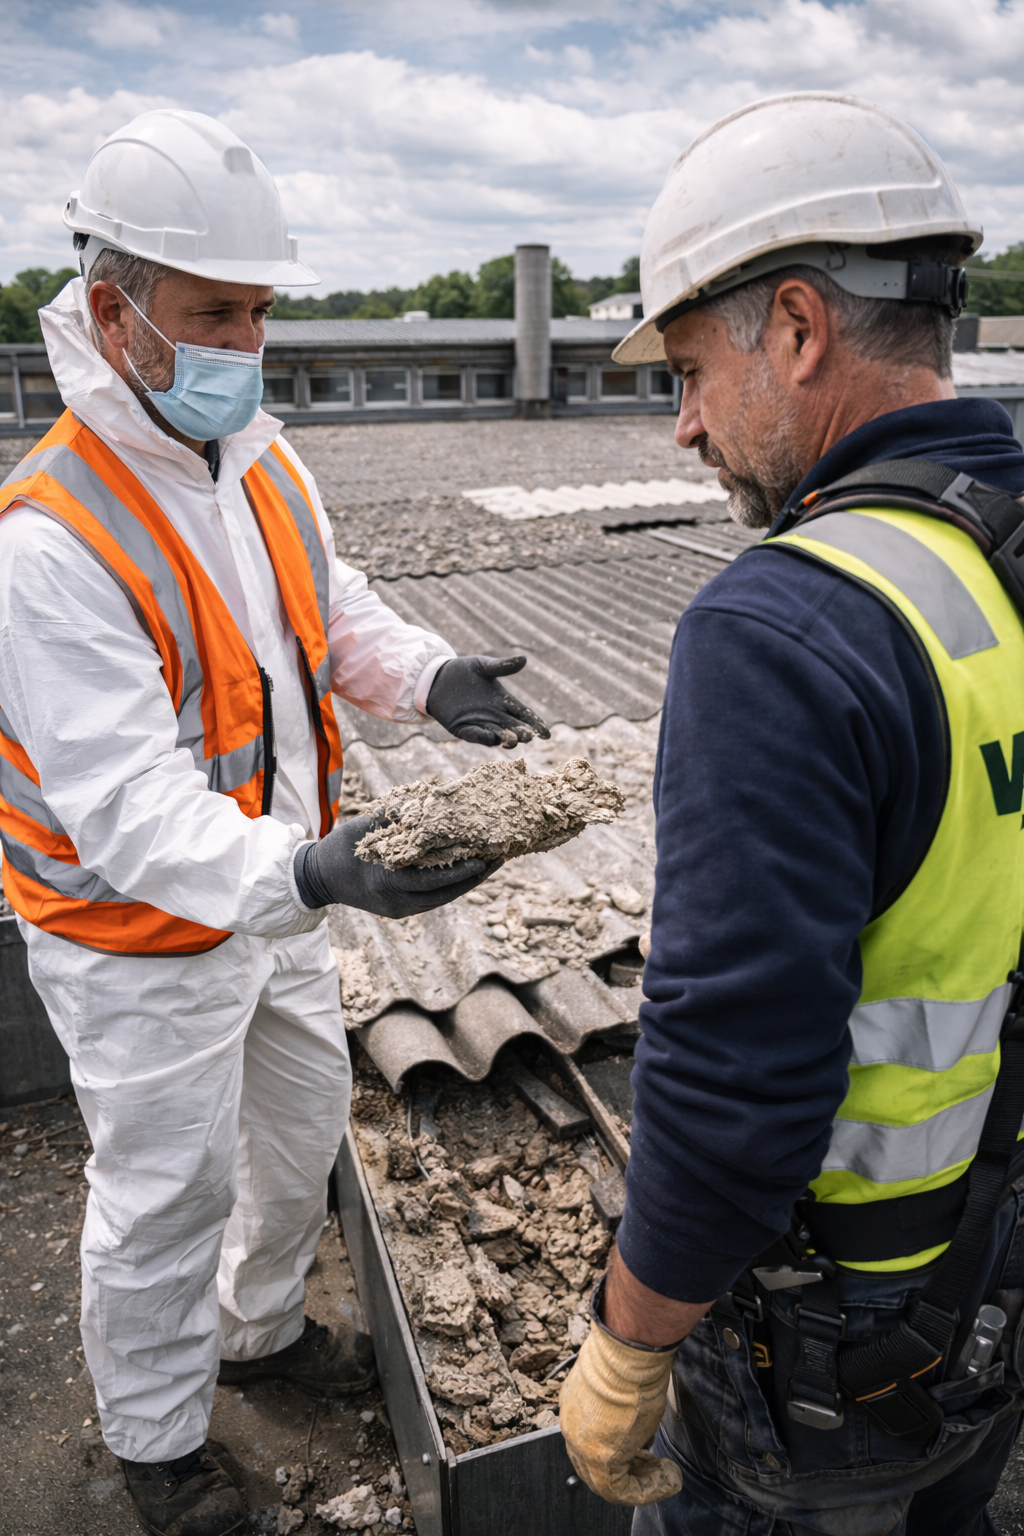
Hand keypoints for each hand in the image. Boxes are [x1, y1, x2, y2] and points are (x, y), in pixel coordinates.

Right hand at [294, 813, 497, 917]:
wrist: (319, 878)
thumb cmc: (342, 847)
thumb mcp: (366, 828)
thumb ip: (395, 816)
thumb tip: (428, 795)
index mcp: (387, 882)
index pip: (432, 879)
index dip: (460, 869)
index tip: (483, 856)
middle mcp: (398, 903)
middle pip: (445, 892)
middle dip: (474, 876)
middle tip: (500, 858)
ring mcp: (401, 910)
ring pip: (444, 898)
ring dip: (469, 881)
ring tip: (492, 863)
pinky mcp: (403, 911)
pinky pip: (435, 899)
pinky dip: (454, 884)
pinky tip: (470, 870)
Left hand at [426, 655, 549, 747]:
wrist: (436, 678)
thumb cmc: (463, 671)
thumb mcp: (483, 665)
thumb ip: (502, 666)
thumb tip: (524, 659)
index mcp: (502, 700)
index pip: (523, 714)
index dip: (535, 723)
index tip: (546, 733)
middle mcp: (494, 715)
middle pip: (512, 727)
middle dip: (521, 733)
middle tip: (529, 736)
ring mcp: (479, 723)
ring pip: (496, 735)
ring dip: (504, 738)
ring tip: (512, 740)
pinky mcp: (462, 728)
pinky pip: (474, 735)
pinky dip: (482, 737)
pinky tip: (490, 738)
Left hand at [559, 1318, 681, 1505]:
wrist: (626, 1354)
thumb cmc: (628, 1358)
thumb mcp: (623, 1386)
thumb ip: (624, 1410)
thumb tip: (638, 1427)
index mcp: (575, 1404)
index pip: (591, 1437)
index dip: (619, 1448)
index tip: (643, 1449)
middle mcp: (572, 1426)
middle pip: (593, 1463)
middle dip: (627, 1469)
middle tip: (653, 1468)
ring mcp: (582, 1445)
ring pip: (604, 1481)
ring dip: (638, 1482)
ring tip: (664, 1476)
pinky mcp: (600, 1459)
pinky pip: (620, 1489)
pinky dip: (646, 1491)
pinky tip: (667, 1479)